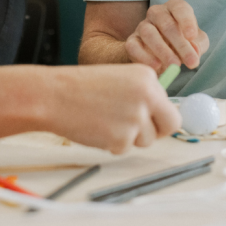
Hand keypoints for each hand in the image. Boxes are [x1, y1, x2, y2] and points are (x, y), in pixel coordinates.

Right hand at [47, 65, 180, 153]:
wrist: (54, 96)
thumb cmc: (81, 87)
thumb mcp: (120, 79)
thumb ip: (142, 95)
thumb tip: (160, 116)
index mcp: (147, 77)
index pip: (171, 106)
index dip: (161, 117)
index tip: (153, 121)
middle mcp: (147, 96)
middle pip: (170, 126)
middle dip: (157, 132)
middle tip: (139, 132)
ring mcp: (135, 119)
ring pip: (145, 140)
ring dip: (129, 137)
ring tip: (105, 121)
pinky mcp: (121, 138)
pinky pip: (124, 148)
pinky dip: (111, 143)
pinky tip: (96, 128)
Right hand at [125, 0, 208, 73]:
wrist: (160, 55)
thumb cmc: (181, 43)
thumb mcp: (196, 42)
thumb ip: (199, 44)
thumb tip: (195, 50)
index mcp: (174, 8)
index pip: (180, 8)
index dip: (186, 21)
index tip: (192, 36)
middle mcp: (156, 13)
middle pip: (166, 24)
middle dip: (181, 44)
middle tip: (191, 62)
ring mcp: (142, 26)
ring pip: (149, 33)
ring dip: (163, 51)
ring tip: (174, 66)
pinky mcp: (132, 41)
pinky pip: (133, 46)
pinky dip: (144, 57)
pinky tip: (156, 66)